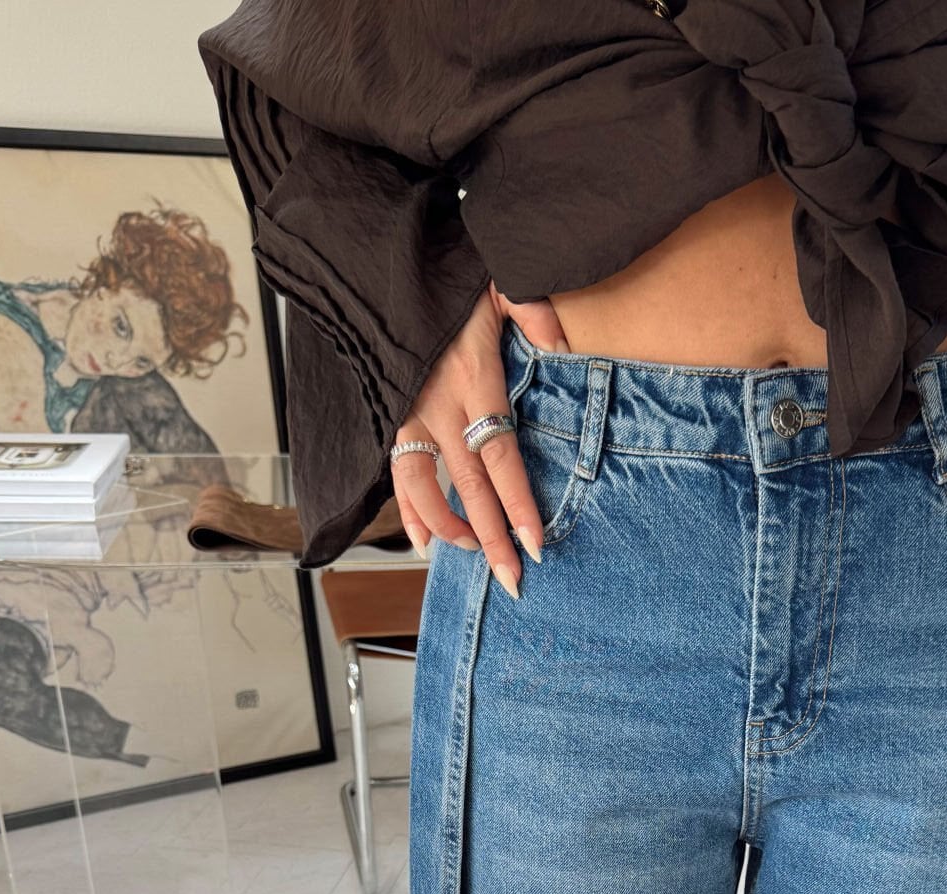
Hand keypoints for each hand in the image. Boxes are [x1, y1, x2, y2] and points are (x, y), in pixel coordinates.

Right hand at [390, 281, 570, 597]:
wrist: (386, 259)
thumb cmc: (449, 270)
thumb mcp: (501, 276)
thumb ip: (533, 309)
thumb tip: (561, 347)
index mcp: (472, 379)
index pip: (500, 457)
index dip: (517, 505)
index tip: (535, 543)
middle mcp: (438, 404)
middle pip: (469, 487)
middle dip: (491, 538)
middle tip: (513, 581)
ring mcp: (410, 412)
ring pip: (424, 488)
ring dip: (450, 528)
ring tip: (475, 555)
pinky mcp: (392, 412)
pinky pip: (398, 472)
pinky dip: (409, 510)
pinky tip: (424, 542)